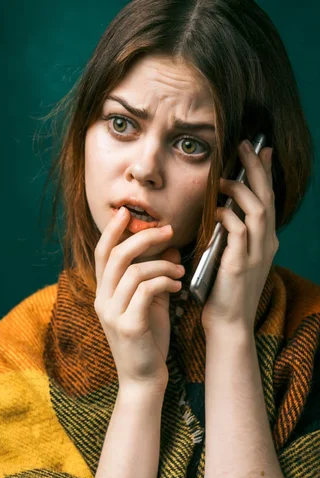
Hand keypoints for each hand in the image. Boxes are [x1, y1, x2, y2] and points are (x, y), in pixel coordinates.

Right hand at [94, 207, 184, 390]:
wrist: (145, 379)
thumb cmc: (148, 340)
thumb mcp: (152, 302)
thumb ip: (156, 275)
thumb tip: (169, 246)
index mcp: (104, 293)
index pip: (102, 253)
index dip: (113, 230)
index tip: (128, 212)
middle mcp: (102, 301)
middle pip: (116, 255)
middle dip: (143, 237)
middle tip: (168, 231)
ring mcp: (113, 314)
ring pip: (134, 271)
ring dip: (163, 265)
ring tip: (181, 272)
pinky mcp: (129, 325)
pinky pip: (146, 290)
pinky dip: (165, 282)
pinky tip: (178, 287)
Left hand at [201, 140, 277, 333]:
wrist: (228, 323)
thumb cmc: (224, 291)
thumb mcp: (231, 258)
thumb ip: (231, 236)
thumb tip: (222, 211)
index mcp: (264, 242)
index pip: (268, 199)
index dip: (266, 174)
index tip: (262, 151)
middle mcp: (266, 245)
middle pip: (266, 198)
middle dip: (258, 169)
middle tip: (247, 145)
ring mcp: (255, 255)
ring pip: (258, 210)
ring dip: (243, 189)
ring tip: (228, 176)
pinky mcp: (240, 265)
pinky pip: (238, 232)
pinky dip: (229, 217)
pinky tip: (217, 210)